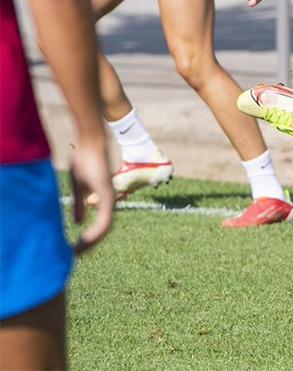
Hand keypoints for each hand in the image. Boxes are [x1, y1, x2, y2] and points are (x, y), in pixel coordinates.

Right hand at [71, 137, 113, 254]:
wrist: (90, 142)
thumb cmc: (84, 160)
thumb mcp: (79, 187)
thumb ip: (80, 204)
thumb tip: (77, 223)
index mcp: (103, 199)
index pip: (101, 225)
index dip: (91, 238)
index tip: (77, 248)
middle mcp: (110, 200)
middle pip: (104, 230)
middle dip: (91, 244)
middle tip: (76, 255)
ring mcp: (110, 197)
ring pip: (106, 227)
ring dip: (93, 241)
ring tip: (78, 251)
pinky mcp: (108, 194)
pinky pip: (105, 219)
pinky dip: (96, 231)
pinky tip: (85, 240)